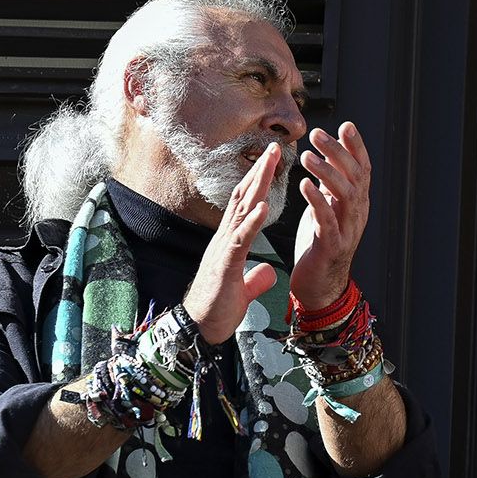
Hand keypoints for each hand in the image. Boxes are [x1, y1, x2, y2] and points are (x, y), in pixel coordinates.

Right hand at [185, 143, 280, 342]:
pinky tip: (264, 205)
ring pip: (241, 210)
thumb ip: (255, 278)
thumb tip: (268, 274)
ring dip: (257, 185)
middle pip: (244, 197)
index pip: (246, 204)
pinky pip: (240, 238)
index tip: (274, 161)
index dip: (260, 182)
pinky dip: (252, 221)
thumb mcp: (243, 289)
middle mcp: (225, 238)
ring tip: (271, 163)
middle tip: (276, 147)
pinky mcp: (225, 263)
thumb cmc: (218, 308)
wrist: (200, 329)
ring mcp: (224, 248)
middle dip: (260, 171)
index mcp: (231, 241)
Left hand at [291, 122, 372, 309]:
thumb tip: (328, 160)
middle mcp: (357, 214)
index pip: (362, 169)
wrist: (320, 287)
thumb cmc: (320, 247)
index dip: (356, 147)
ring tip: (309, 156)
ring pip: (345, 195)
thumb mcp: (328, 211)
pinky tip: (304, 185)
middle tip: (319, 134)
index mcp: (356, 205)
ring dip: (327, 173)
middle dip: (338, 153)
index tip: (346, 125)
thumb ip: (330, 188)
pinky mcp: (332, 246)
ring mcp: (348, 230)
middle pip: (355, 177)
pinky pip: (327, 220)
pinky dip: (317, 201)